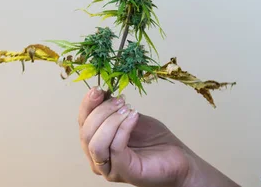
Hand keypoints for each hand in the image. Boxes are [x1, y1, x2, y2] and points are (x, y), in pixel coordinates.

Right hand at [78, 87, 192, 186]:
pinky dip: (123, 128)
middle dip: (101, 111)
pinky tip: (133, 116)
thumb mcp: (129, 116)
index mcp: (96, 143)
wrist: (176, 156)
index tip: (98, 89)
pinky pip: (115, 147)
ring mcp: (109, 168)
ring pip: (95, 143)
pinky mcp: (123, 172)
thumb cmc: (153, 139)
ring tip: (127, 108)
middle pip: (86, 133)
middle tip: (120, 99)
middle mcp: (97, 158)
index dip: (88, 105)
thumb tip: (101, 91)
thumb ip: (113, 108)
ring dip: (110, 120)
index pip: (83, 123)